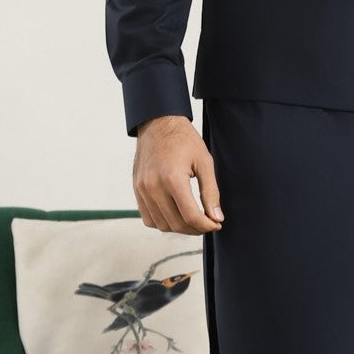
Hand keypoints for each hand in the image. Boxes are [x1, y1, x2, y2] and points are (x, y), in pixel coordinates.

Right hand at [133, 115, 223, 233]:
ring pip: (162, 225)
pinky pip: (149, 218)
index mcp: (172, 179)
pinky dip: (163, 222)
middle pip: (176, 224)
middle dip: (196, 229)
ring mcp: (142, 190)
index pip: (191, 216)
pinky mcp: (137, 190)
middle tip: (208, 222)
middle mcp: (154, 187)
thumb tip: (217, 218)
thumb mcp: (204, 162)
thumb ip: (211, 192)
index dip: (207, 226)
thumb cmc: (183, 139)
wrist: (158, 123)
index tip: (216, 224)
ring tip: (194, 220)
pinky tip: (176, 215)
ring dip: (180, 228)